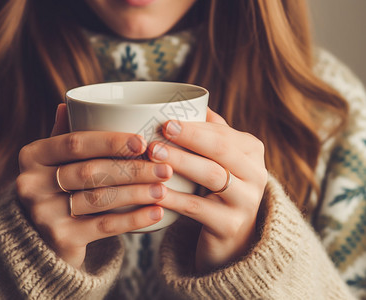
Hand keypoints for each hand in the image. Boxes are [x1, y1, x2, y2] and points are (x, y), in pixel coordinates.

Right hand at [17, 104, 171, 268]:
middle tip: (164, 168)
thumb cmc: (57, 188)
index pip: (75, 143)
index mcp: (32, 155)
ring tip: (164, 188)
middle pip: (90, 172)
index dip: (111, 141)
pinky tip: (157, 213)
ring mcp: (43, 214)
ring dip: (136, 193)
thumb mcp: (54, 160)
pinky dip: (134, 219)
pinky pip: (104, 227)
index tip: (143, 142)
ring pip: (99, 199)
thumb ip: (62, 135)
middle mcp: (31, 183)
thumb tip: (67, 103)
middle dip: (132, 169)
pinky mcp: (59, 239)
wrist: (42, 236)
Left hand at [148, 108, 266, 271]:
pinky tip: (155, 191)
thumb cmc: (221, 190)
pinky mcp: (231, 226)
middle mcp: (256, 174)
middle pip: (221, 149)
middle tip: (160, 130)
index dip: (194, 125)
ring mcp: (246, 202)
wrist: (235, 239)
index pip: (222, 132)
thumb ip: (212, 132)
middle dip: (190, 137)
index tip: (164, 118)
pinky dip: (175, 198)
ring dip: (181, 162)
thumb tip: (189, 101)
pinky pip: (198, 208)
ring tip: (154, 154)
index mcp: (252, 151)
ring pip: (212, 175)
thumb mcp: (223, 160)